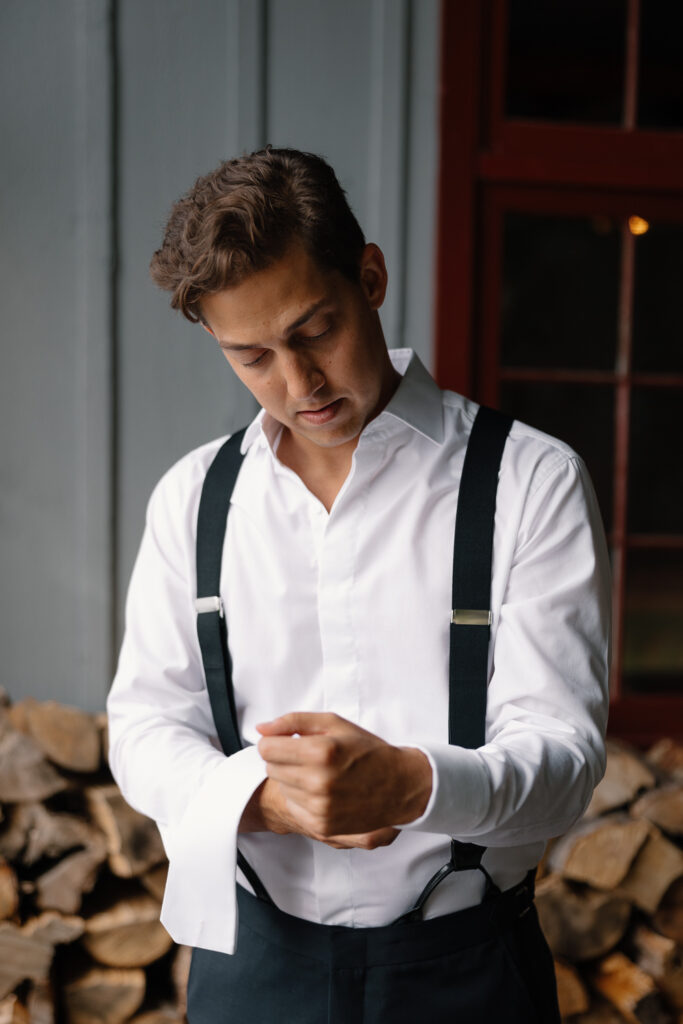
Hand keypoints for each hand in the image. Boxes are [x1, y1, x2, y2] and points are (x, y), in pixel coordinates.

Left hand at [251, 712, 431, 845]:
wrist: (398, 785)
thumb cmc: (366, 751)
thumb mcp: (333, 723)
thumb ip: (293, 722)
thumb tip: (262, 729)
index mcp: (321, 752)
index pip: (266, 748)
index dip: (275, 742)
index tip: (288, 742)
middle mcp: (319, 782)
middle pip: (270, 768)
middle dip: (284, 759)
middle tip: (309, 757)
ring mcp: (320, 807)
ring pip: (281, 788)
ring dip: (293, 779)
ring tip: (319, 774)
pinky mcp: (322, 825)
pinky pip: (292, 807)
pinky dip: (301, 798)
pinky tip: (322, 791)